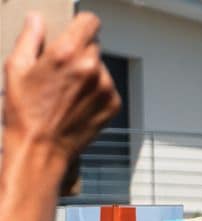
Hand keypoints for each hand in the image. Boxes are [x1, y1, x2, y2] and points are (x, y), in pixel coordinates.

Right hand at [2, 13, 120, 166]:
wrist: (42, 148)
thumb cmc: (26, 112)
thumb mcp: (16, 68)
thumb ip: (29, 38)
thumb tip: (36, 19)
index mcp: (67, 54)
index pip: (90, 22)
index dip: (81, 24)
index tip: (76, 30)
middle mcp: (91, 68)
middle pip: (94, 45)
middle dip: (79, 51)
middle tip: (61, 69)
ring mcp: (105, 87)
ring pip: (101, 67)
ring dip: (88, 72)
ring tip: (67, 90)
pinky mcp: (113, 104)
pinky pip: (107, 86)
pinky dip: (96, 90)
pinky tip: (77, 102)